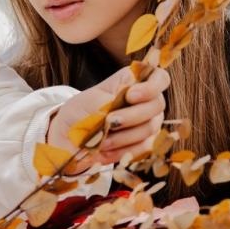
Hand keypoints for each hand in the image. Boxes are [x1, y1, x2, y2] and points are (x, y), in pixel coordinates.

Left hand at [48, 64, 170, 167]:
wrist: (69, 139)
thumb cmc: (80, 113)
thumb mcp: (91, 100)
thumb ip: (113, 99)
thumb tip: (127, 104)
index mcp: (134, 82)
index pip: (159, 78)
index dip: (151, 87)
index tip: (130, 96)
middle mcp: (146, 102)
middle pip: (157, 105)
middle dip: (133, 115)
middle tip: (109, 121)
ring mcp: (148, 123)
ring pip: (150, 128)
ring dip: (124, 135)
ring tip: (102, 139)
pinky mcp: (143, 145)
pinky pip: (144, 149)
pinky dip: (123, 150)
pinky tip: (106, 150)